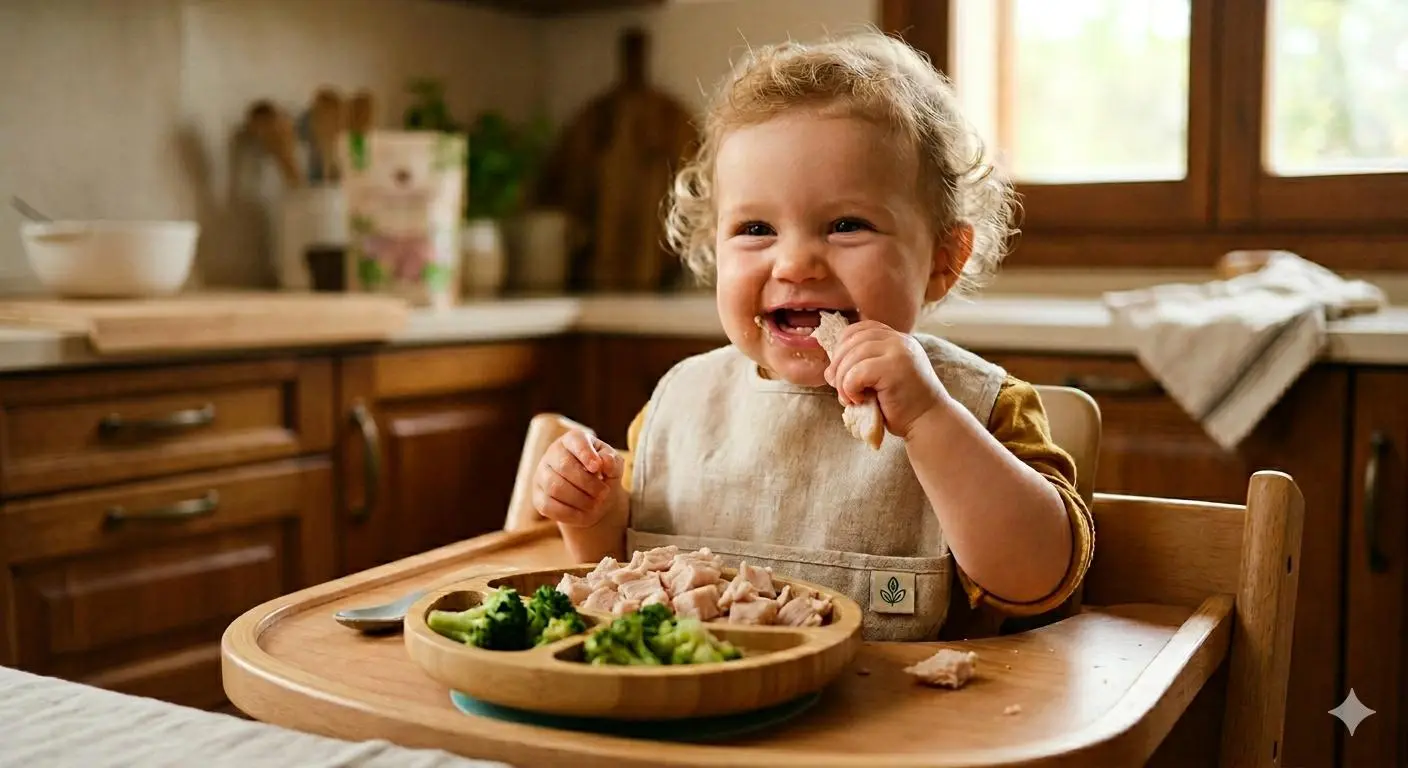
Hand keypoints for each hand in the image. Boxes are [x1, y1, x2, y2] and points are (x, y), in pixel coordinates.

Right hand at [532, 430, 624, 527]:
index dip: (585, 453)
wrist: (593, 498)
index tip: (597, 467)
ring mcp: (542, 475)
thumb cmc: (603, 476)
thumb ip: (612, 462)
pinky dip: (569, 513)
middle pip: (564, 466)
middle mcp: (553, 454)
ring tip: (595, 504)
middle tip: (603, 493)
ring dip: (580, 499)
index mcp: (573, 440)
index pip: (574, 440)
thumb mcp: (614, 467)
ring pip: (555, 487)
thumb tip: (605, 462)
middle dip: (587, 483)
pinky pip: (548, 506)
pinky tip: (583, 513)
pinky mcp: (538, 497)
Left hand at [822, 320, 948, 439]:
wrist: (929, 422)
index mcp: (897, 339)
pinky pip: (857, 372)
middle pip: (852, 340)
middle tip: (837, 388)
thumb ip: (861, 367)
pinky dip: (849, 388)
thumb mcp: (880, 380)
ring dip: (841, 380)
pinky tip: (858, 400)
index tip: (839, 370)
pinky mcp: (895, 367)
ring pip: (852, 356)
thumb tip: (829, 371)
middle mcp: (899, 340)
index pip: (860, 329)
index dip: (842, 346)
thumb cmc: (903, 406)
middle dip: (837, 365)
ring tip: (848, 399)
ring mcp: (899, 351)